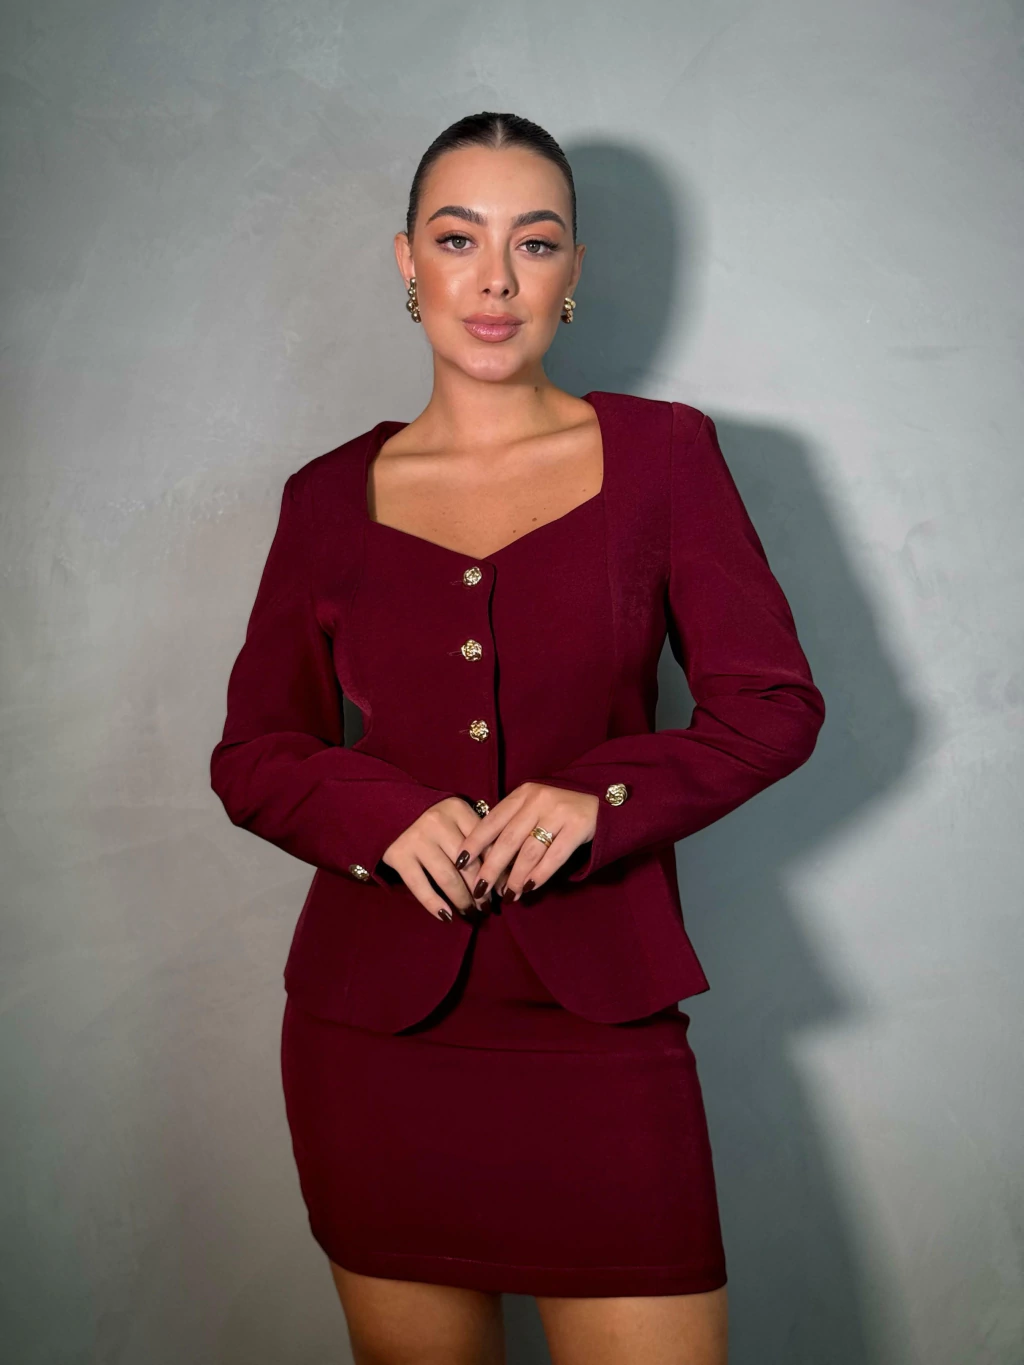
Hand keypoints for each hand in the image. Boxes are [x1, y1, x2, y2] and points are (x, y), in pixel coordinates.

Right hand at [381, 797, 492, 921]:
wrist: (389, 811)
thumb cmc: (434, 821)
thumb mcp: (457, 818)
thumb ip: (479, 838)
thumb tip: (505, 876)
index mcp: (457, 809)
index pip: (485, 844)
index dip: (497, 871)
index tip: (503, 890)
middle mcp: (438, 822)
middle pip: (468, 865)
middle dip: (481, 891)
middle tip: (486, 907)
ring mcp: (417, 839)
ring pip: (447, 878)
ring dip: (462, 900)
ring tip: (471, 913)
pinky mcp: (399, 855)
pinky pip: (420, 886)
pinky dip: (434, 904)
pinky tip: (446, 916)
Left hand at [453, 782, 599, 903]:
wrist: (602, 799)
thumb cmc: (559, 808)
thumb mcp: (533, 805)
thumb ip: (512, 823)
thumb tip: (484, 858)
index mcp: (522, 794)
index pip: (491, 820)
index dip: (473, 843)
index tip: (459, 863)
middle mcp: (538, 800)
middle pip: (507, 839)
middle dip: (491, 868)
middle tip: (480, 890)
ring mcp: (559, 812)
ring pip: (529, 851)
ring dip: (516, 877)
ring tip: (507, 895)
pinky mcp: (578, 826)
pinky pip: (554, 856)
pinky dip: (540, 874)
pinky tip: (530, 887)